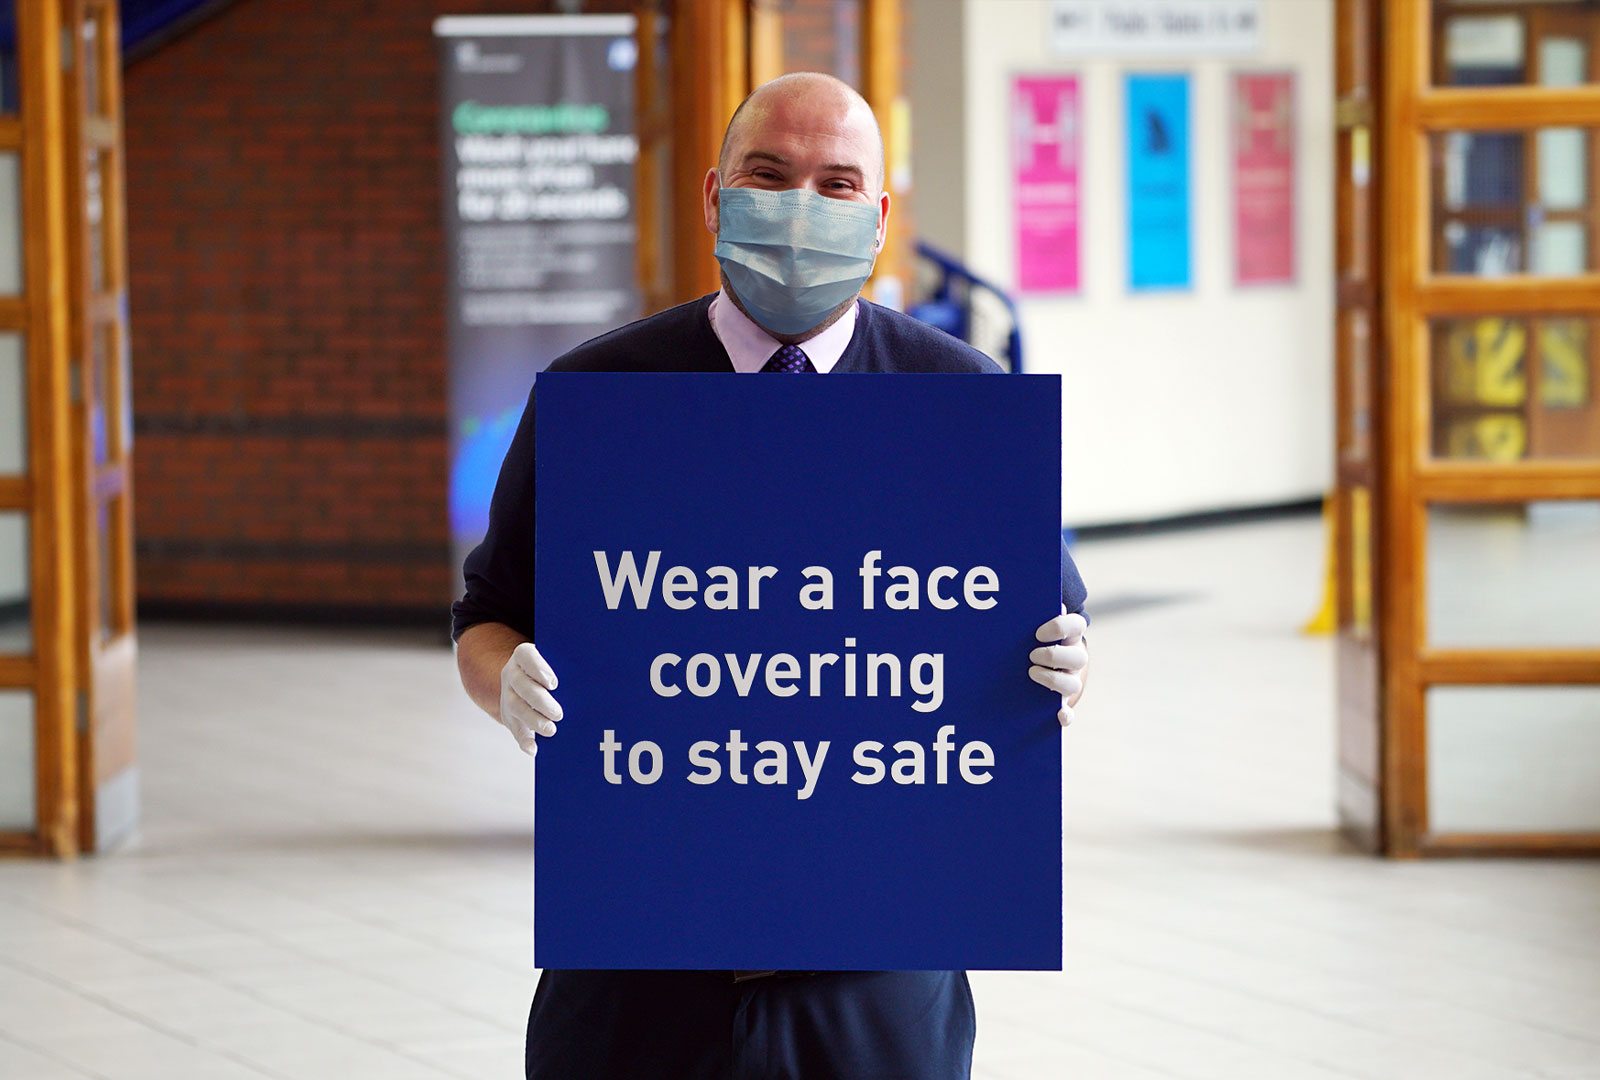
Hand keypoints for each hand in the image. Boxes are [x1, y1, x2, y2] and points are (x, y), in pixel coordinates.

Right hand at [499, 642, 562, 755]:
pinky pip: (514, 729)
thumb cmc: (554, 670)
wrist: (528, 681)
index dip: (538, 668)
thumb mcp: (558, 662)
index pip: (526, 656)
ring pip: (515, 707)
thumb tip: (594, 673)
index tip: (554, 683)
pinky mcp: (509, 716)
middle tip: (558, 714)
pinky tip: (533, 749)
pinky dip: (523, 740)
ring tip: (551, 730)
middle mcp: (512, 674)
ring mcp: (508, 695)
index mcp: (524, 655)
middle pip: (521, 685)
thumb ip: (568, 666)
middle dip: (540, 701)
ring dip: (533, 720)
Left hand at [1029, 610, 1087, 726]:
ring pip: (1073, 684)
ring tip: (1032, 673)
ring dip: (1053, 679)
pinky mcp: (1061, 702)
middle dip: (1054, 656)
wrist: (1036, 663)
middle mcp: (1074, 658)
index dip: (1060, 627)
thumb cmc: (1032, 640)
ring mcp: (1070, 681)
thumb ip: (1036, 614)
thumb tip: (1043, 600)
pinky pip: (1069, 713)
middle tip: (1032, 655)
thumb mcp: (1034, 626)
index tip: (1038, 633)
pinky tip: (1058, 715)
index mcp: (1070, 636)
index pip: (1077, 625)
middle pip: (1078, 657)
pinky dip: (1065, 716)